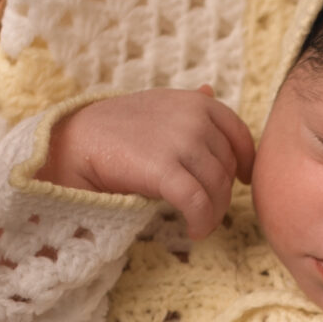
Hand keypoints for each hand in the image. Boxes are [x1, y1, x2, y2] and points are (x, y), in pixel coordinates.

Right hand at [36, 87, 254, 238]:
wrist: (75, 141)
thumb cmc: (115, 127)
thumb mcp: (157, 105)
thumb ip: (188, 105)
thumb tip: (210, 90)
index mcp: (196, 102)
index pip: (238, 133)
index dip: (246, 160)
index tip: (243, 180)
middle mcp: (194, 118)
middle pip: (227, 166)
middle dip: (222, 193)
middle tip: (207, 209)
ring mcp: (181, 142)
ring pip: (217, 188)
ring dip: (213, 213)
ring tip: (200, 224)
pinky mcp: (165, 169)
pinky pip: (198, 203)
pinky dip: (202, 222)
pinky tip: (195, 231)